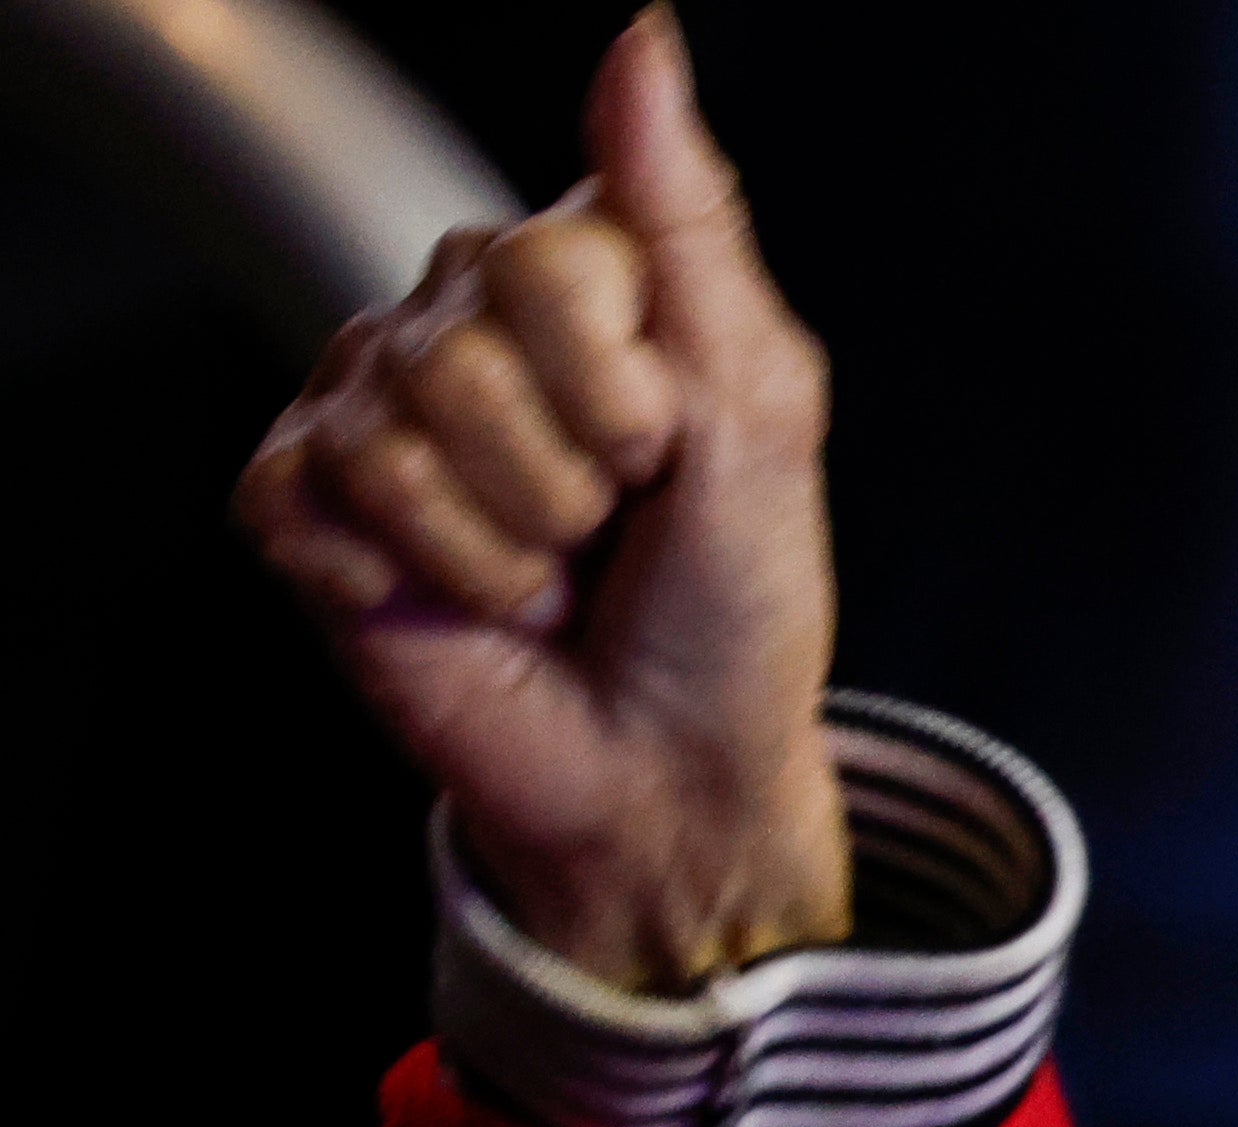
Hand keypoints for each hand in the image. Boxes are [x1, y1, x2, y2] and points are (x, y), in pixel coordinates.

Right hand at [229, 11, 843, 993]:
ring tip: (549, 579)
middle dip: (567, 480)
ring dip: (501, 546)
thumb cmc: (733, 604)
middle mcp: (459, 322)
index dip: (623, 388)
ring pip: (393, 434)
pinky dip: (410, 582)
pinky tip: (456, 603)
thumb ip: (691, 223)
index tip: (668, 453)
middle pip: (463, 347)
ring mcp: (370, 409)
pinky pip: (317, 504)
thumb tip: (643, 41)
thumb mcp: (759, 412)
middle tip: (606, 532)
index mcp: (576, 283)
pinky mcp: (305, 507)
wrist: (675, 770)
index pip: (549, 259)